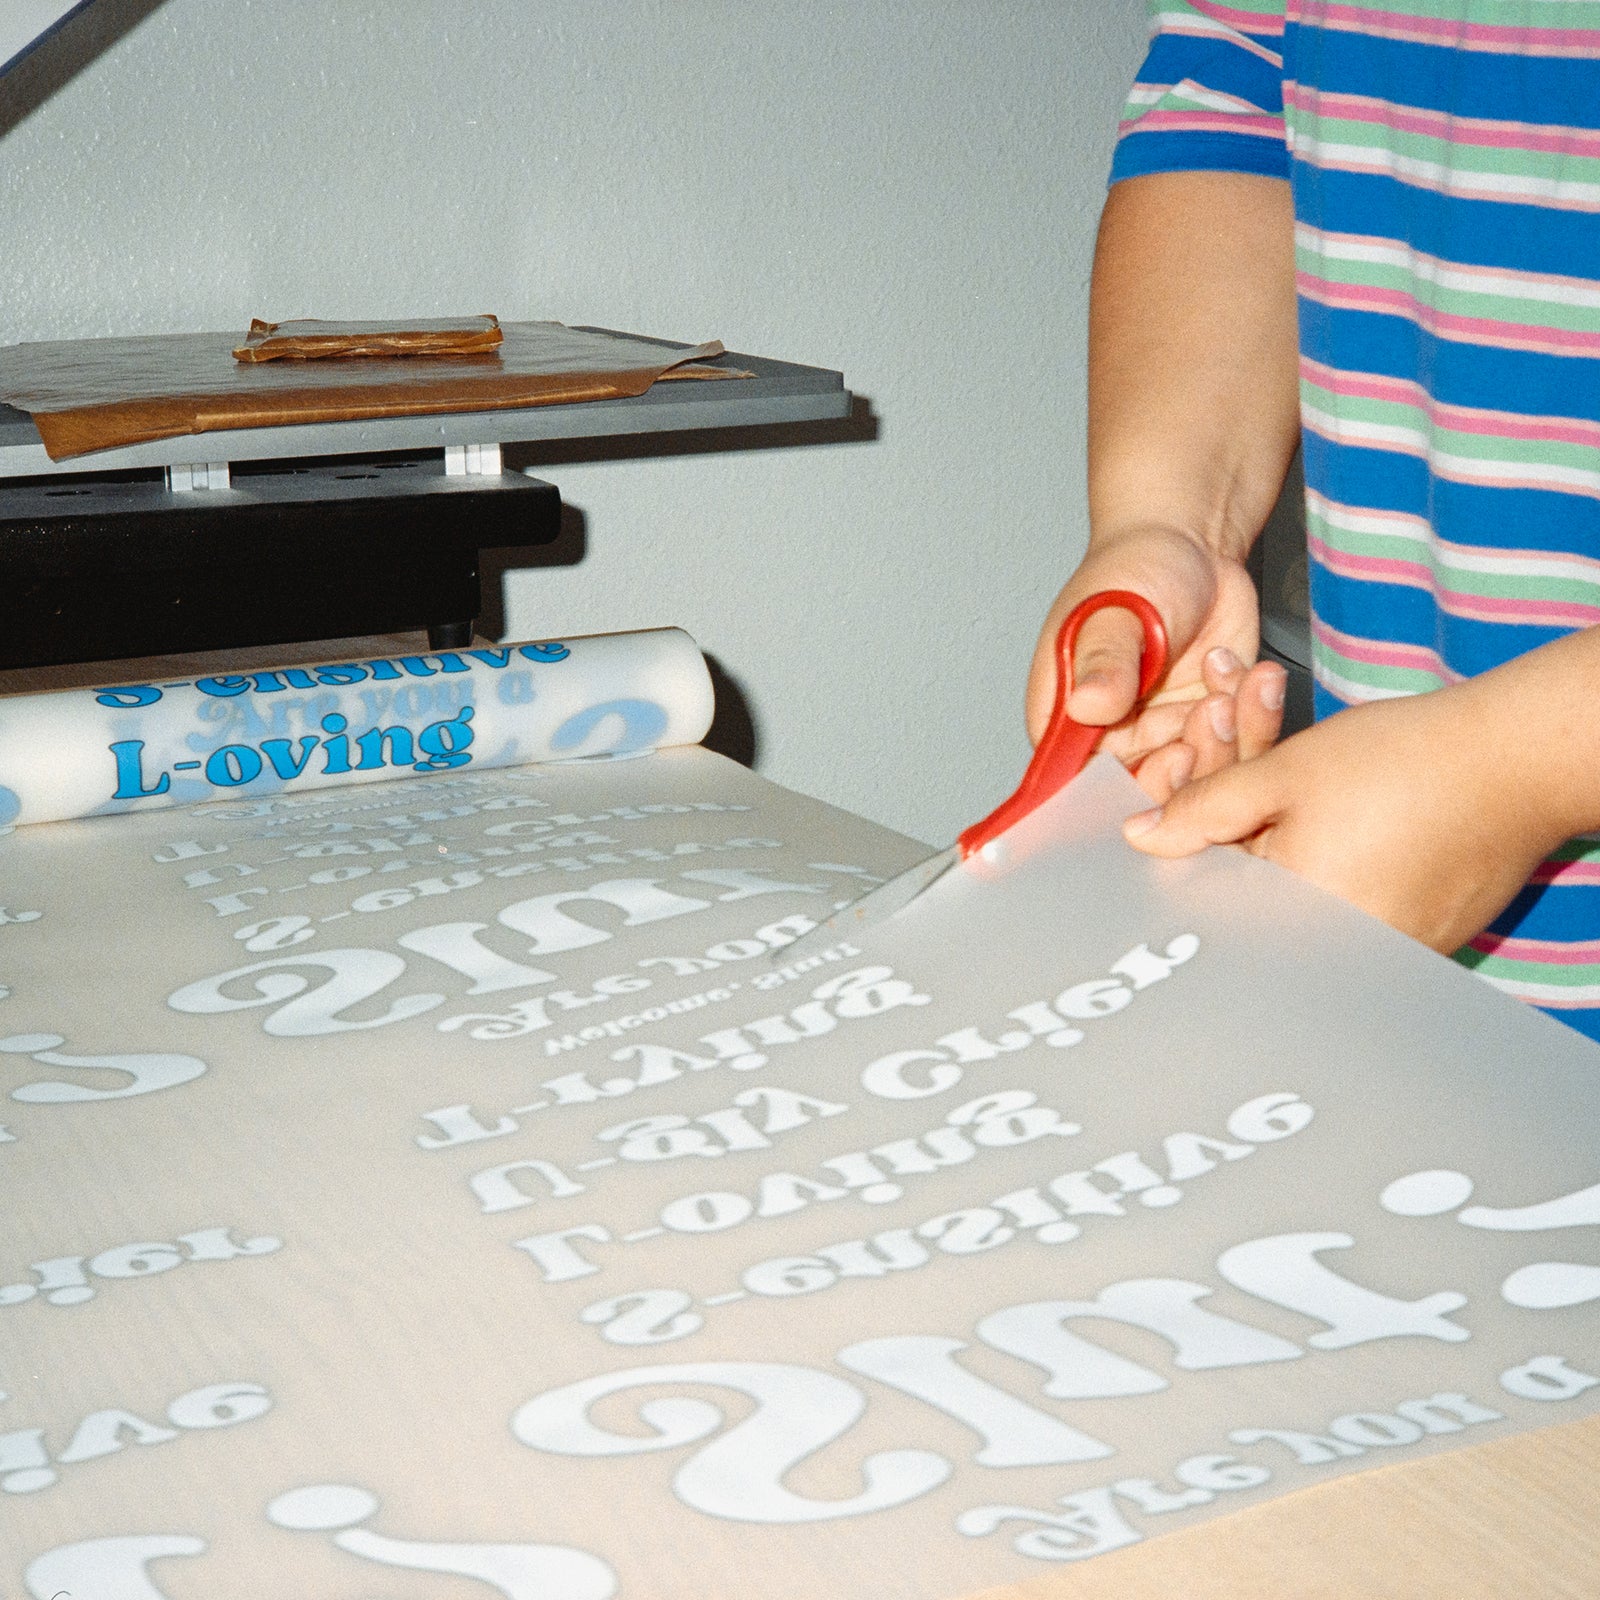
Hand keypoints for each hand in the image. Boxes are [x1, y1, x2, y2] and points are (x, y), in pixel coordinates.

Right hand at [1029, 525, 1284, 799]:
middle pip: (1153, 792)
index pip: (1086, 790)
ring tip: (1234, 679)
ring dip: (1230, 736)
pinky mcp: (1213, 727)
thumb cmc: (1134, 569)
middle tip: (1213, 711)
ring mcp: (1166, 737)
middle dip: (1195, 762)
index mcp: (1067, 725)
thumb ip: (1102, 662)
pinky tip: (1253, 673)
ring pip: (1205, 777)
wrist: (1191, 542)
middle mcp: (1113, 742)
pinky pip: (1242, 749)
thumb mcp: (1112, 612)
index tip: (1174, 752)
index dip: (1133, 787)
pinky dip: (1255, 717)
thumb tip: (1087, 706)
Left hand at [1121, 680, 1562, 952]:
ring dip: (1270, 825)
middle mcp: (1334, 957)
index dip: (1177, 849)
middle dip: (1227, 821)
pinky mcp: (1411, 936)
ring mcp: (1378, 952)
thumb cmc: (1404, 762)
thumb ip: (1200, 811)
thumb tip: (1140, 839)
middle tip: (1219, 762)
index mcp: (1294, 927)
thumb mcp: (1282, 775)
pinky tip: (1316, 797)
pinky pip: (1341, 896)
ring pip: (1295, 887)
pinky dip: (1320, 846)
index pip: (1206, 902)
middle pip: (1252, 891)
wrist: (1519, 761)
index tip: (1161, 814)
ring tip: (1279, 762)